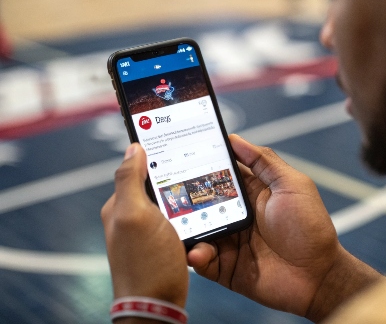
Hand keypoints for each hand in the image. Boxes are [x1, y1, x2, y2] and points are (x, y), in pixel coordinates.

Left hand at [101, 143, 188, 307]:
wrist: (157, 305)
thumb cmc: (145, 264)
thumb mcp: (134, 215)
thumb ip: (129, 180)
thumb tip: (132, 147)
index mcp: (122, 203)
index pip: (138, 166)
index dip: (157, 152)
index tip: (178, 140)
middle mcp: (134, 215)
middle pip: (161, 182)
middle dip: (180, 177)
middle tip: (200, 171)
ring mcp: (151, 230)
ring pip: (175, 200)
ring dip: (189, 199)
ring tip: (203, 198)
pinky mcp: (167, 242)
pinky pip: (183, 219)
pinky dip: (194, 216)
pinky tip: (202, 218)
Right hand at [187, 135, 381, 320]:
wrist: (318, 276)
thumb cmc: (310, 226)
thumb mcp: (292, 185)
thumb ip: (264, 162)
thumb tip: (235, 138)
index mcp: (251, 193)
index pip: (220, 174)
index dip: (201, 164)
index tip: (179, 152)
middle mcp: (236, 215)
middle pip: (202, 202)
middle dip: (184, 196)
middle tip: (168, 191)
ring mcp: (229, 241)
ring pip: (197, 230)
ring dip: (185, 227)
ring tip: (177, 223)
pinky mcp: (226, 267)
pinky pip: (203, 260)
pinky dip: (196, 255)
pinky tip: (197, 251)